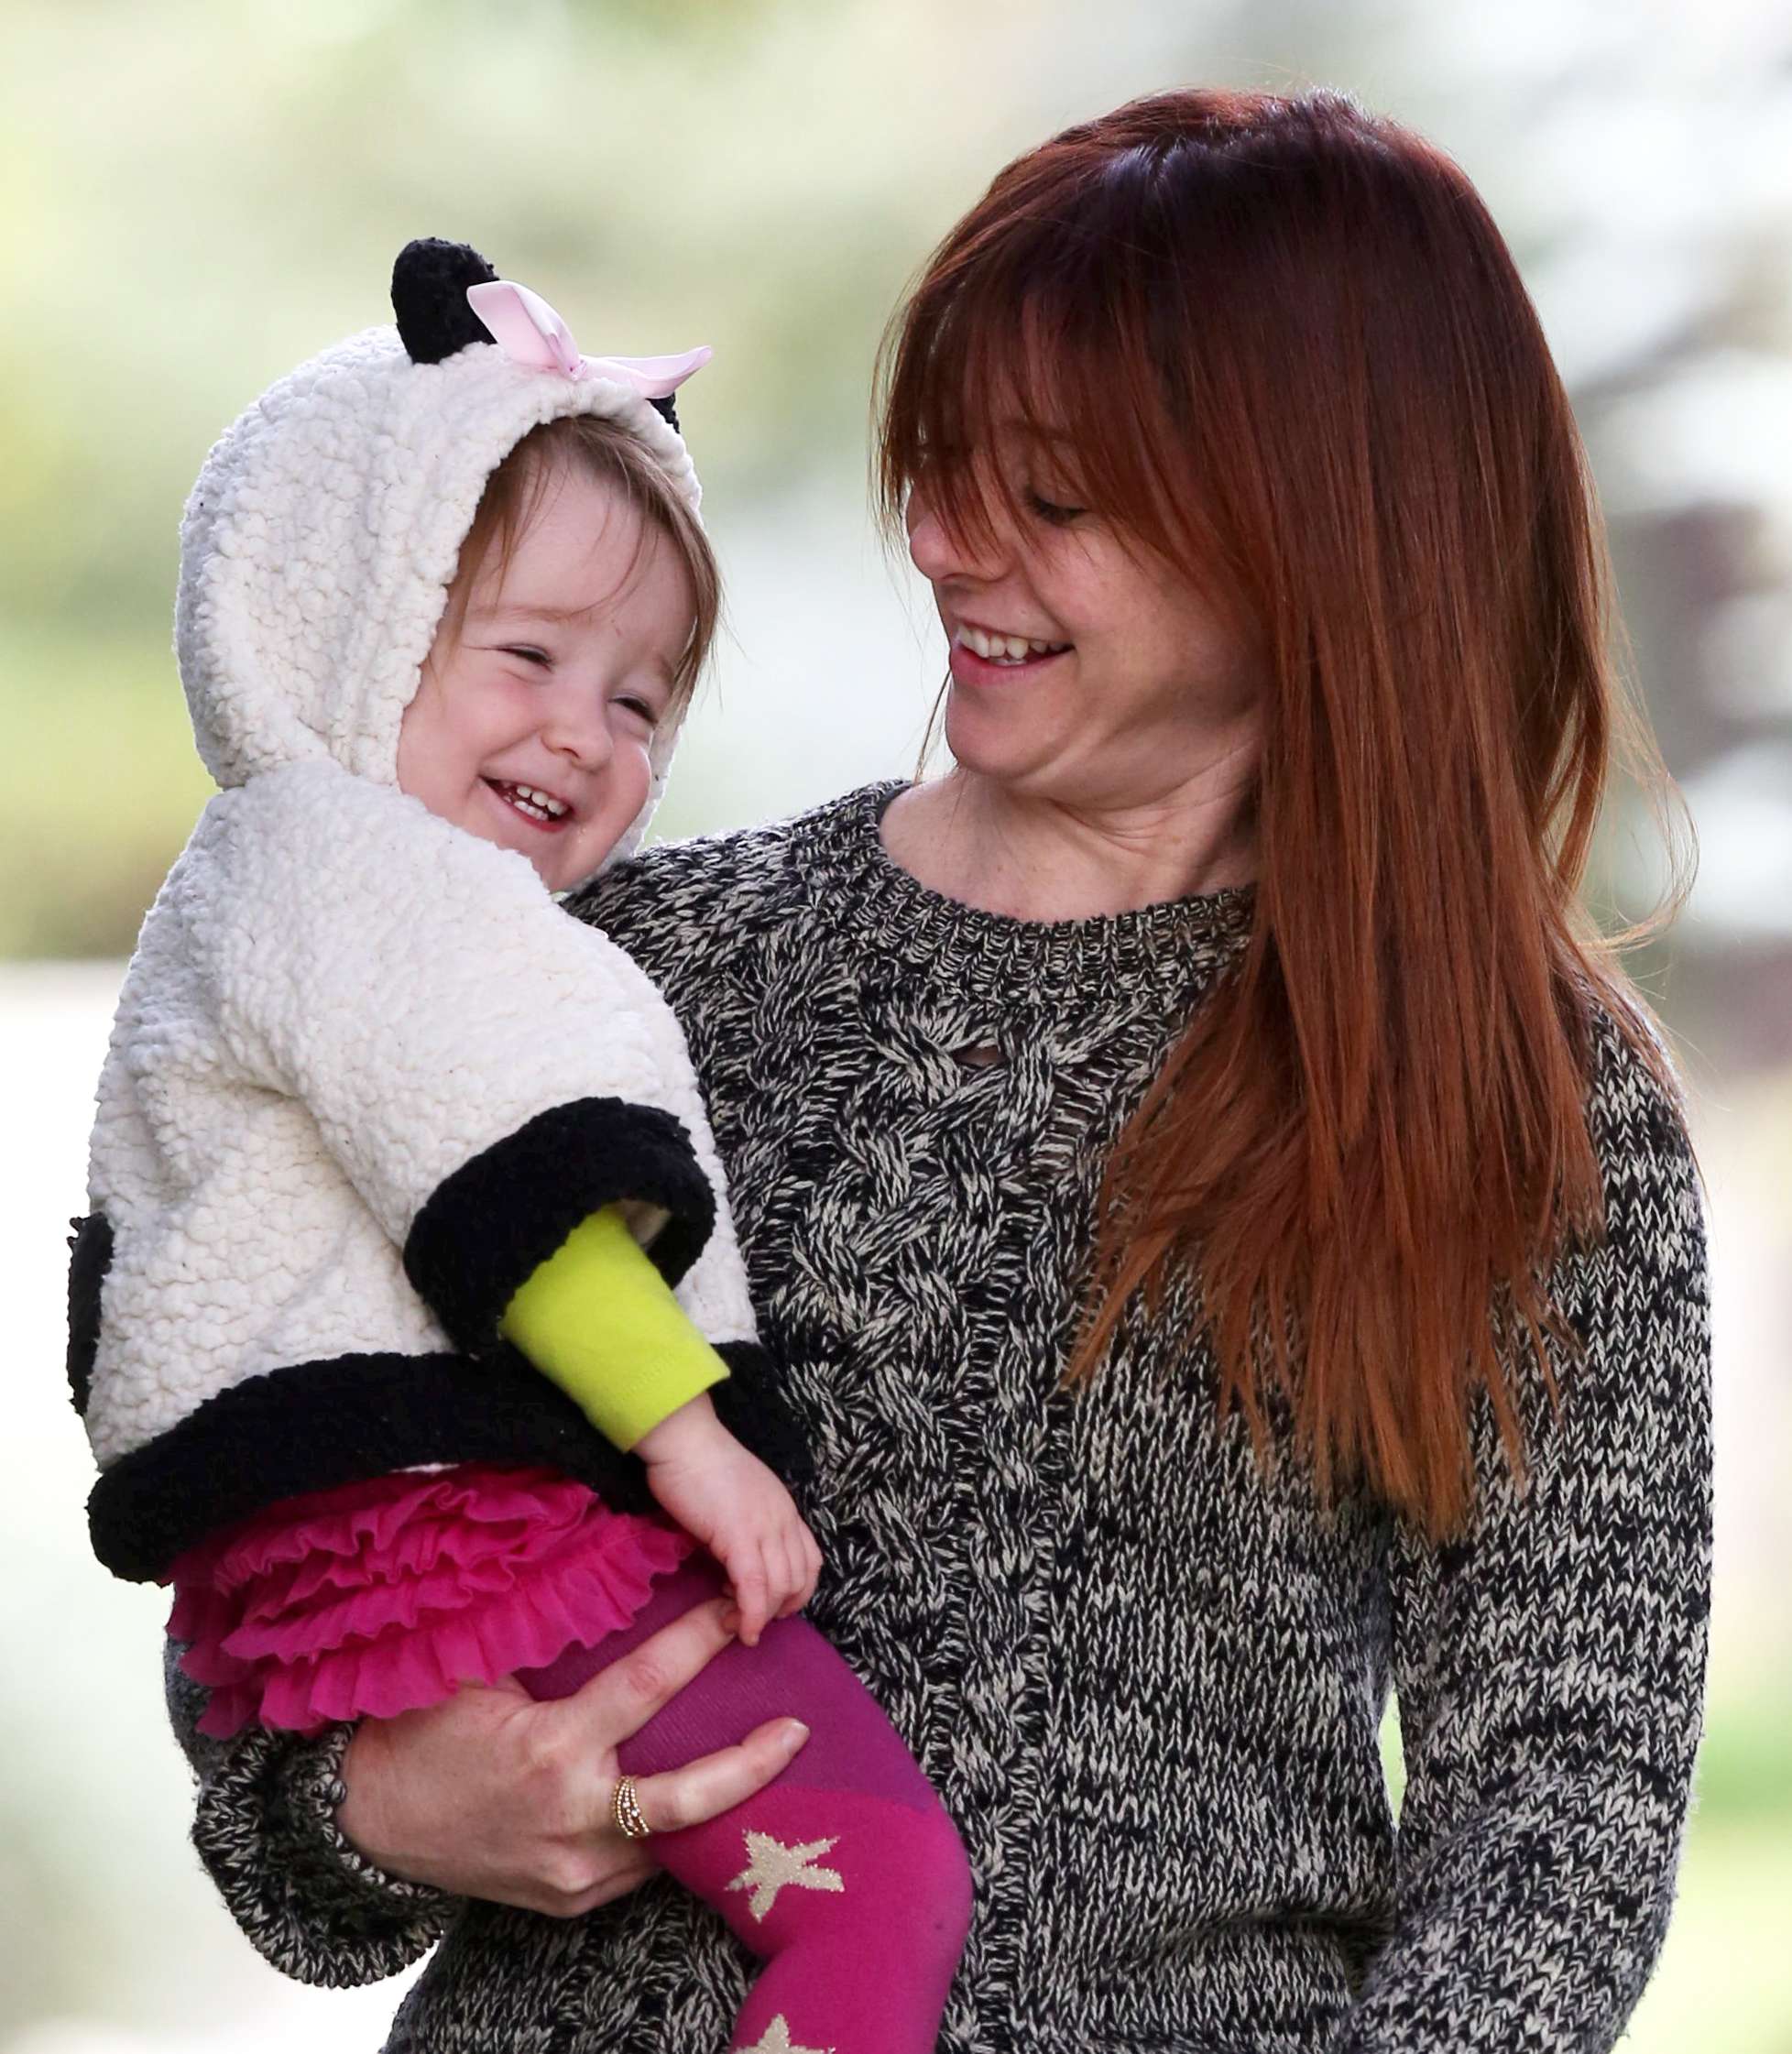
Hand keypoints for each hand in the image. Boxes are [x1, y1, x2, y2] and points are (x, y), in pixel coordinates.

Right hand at [337, 1597, 808, 1914]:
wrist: (366, 1824)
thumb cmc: (417, 1735)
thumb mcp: (472, 1673)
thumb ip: (541, 1635)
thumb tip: (600, 1571)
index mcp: (551, 1749)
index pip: (649, 1686)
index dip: (700, 1641)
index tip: (736, 1609)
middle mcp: (572, 1817)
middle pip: (689, 1797)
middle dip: (752, 1764)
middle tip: (798, 1730)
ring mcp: (574, 1871)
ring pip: (671, 1840)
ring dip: (719, 1803)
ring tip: (765, 1764)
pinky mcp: (570, 1900)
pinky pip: (639, 1867)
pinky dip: (670, 1834)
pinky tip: (699, 1804)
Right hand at [635, 1394, 822, 1644]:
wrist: (684, 1441)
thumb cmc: (698, 1466)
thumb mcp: (736, 1500)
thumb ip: (745, 1528)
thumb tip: (733, 1563)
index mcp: (784, 1509)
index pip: (810, 1560)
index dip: (798, 1591)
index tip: (773, 1607)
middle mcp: (783, 1519)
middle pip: (800, 1578)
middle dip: (780, 1609)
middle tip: (750, 1619)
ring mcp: (765, 1527)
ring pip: (780, 1587)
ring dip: (762, 1616)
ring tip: (737, 1623)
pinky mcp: (739, 1536)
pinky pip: (755, 1587)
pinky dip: (751, 1615)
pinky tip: (739, 1627)